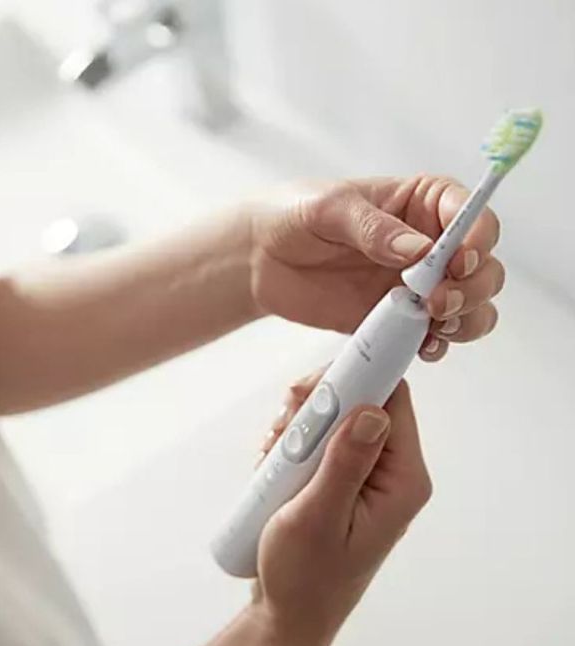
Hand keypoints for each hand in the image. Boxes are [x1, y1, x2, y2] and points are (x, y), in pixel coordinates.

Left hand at [243, 176, 503, 360]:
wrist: (259, 260)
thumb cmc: (293, 217)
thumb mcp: (327, 209)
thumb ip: (372, 228)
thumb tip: (418, 249)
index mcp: (421, 203)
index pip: (471, 215)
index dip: (478, 238)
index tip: (459, 260)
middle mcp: (429, 244)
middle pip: (483, 267)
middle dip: (473, 287)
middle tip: (437, 301)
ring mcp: (417, 285)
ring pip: (471, 306)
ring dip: (466, 319)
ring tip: (434, 324)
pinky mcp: (398, 319)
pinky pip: (434, 337)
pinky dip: (438, 345)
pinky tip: (421, 346)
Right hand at [251, 370, 430, 645]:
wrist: (289, 615)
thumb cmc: (304, 577)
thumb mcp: (317, 518)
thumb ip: (345, 463)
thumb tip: (372, 410)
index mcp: (401, 481)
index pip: (392, 400)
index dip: (354, 380)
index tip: (309, 391)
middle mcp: (391, 473)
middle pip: (360, 401)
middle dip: (314, 407)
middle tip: (282, 432)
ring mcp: (365, 475)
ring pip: (334, 417)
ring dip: (297, 427)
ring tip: (274, 459)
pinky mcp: (341, 479)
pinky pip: (319, 439)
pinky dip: (291, 444)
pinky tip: (274, 468)